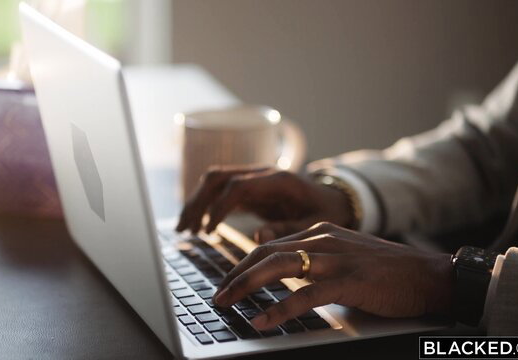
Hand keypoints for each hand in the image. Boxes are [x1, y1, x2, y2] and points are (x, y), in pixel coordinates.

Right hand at [175, 167, 354, 241]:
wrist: (333, 198)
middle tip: (185, 229)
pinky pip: (219, 192)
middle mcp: (261, 173)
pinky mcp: (249, 189)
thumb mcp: (314, 225)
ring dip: (196, 202)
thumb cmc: (326, 212)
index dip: (220, 207)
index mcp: (277, 179)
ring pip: (214, 182)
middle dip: (198, 202)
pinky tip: (197, 227)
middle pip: (218, 177)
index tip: (209, 231)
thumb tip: (257, 236)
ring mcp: (253, 179)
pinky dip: (205, 206)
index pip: (238, 185)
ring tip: (184, 229)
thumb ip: (287, 230)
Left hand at [212, 222, 454, 329]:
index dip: (243, 264)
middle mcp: (323, 239)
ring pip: (279, 267)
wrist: (428, 275)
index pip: (269, 244)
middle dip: (236, 275)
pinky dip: (279, 308)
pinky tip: (263, 320)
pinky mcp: (349, 281)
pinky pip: (305, 294)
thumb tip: (281, 268)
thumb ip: (312, 257)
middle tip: (218, 296)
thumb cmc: (385, 270)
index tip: (227, 282)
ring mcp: (336, 258)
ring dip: (247, 286)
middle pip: (266, 253)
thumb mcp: (343, 255)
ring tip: (227, 303)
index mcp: (319, 232)